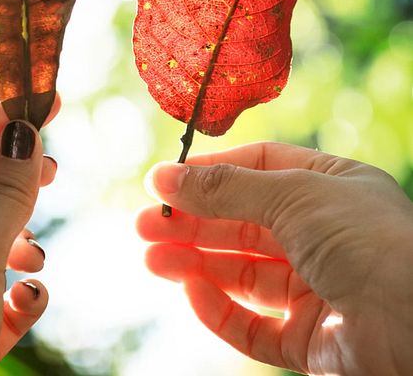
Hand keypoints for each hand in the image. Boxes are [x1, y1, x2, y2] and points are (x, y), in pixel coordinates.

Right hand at [138, 143, 412, 375]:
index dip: (212, 175)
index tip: (163, 182)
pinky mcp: (313, 341)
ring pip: (244, 275)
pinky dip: (220, 310)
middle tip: (144, 224)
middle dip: (194, 223)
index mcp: (333, 186)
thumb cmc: (367, 239)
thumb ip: (227, 188)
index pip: (261, 169)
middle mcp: (326, 234)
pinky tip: (190, 291)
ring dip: (196, 264)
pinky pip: (256, 326)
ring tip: (151, 258)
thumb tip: (167, 176)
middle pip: (245, 224)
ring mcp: (319, 288)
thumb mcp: (293, 195)